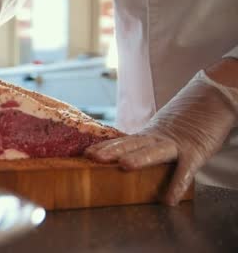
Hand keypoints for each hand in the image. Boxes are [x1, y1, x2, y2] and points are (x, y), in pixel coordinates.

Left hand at [85, 70, 237, 204]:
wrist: (213, 99)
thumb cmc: (186, 121)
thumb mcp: (160, 131)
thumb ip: (144, 142)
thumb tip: (123, 153)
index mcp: (148, 134)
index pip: (122, 140)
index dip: (105, 146)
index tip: (86, 152)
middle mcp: (158, 137)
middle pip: (131, 144)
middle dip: (111, 150)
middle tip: (93, 157)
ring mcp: (176, 144)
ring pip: (154, 151)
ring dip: (139, 158)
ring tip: (124, 166)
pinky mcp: (195, 152)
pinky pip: (185, 170)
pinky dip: (177, 184)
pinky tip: (168, 199)